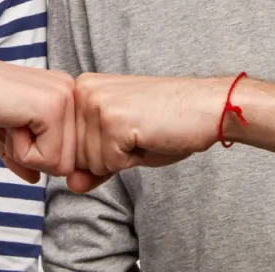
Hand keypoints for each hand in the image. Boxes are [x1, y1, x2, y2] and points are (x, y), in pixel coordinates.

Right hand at [0, 46, 75, 183]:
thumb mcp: (2, 132)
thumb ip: (22, 155)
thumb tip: (35, 178)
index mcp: (62, 95)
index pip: (67, 155)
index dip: (33, 154)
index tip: (10, 124)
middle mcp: (71, 92)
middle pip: (67, 163)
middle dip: (30, 156)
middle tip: (6, 123)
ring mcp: (64, 98)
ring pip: (60, 165)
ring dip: (23, 153)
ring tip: (5, 121)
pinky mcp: (52, 108)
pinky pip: (46, 160)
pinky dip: (18, 151)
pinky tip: (5, 121)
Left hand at [68, 73, 229, 192]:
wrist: (205, 106)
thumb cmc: (167, 121)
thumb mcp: (120, 144)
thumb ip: (91, 164)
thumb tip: (72, 185)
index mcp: (82, 89)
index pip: (69, 145)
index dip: (102, 150)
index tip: (126, 130)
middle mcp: (83, 91)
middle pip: (77, 156)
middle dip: (110, 156)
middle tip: (138, 132)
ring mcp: (97, 104)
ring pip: (92, 163)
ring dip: (122, 159)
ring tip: (144, 133)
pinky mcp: (113, 121)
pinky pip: (110, 165)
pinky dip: (132, 161)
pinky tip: (148, 135)